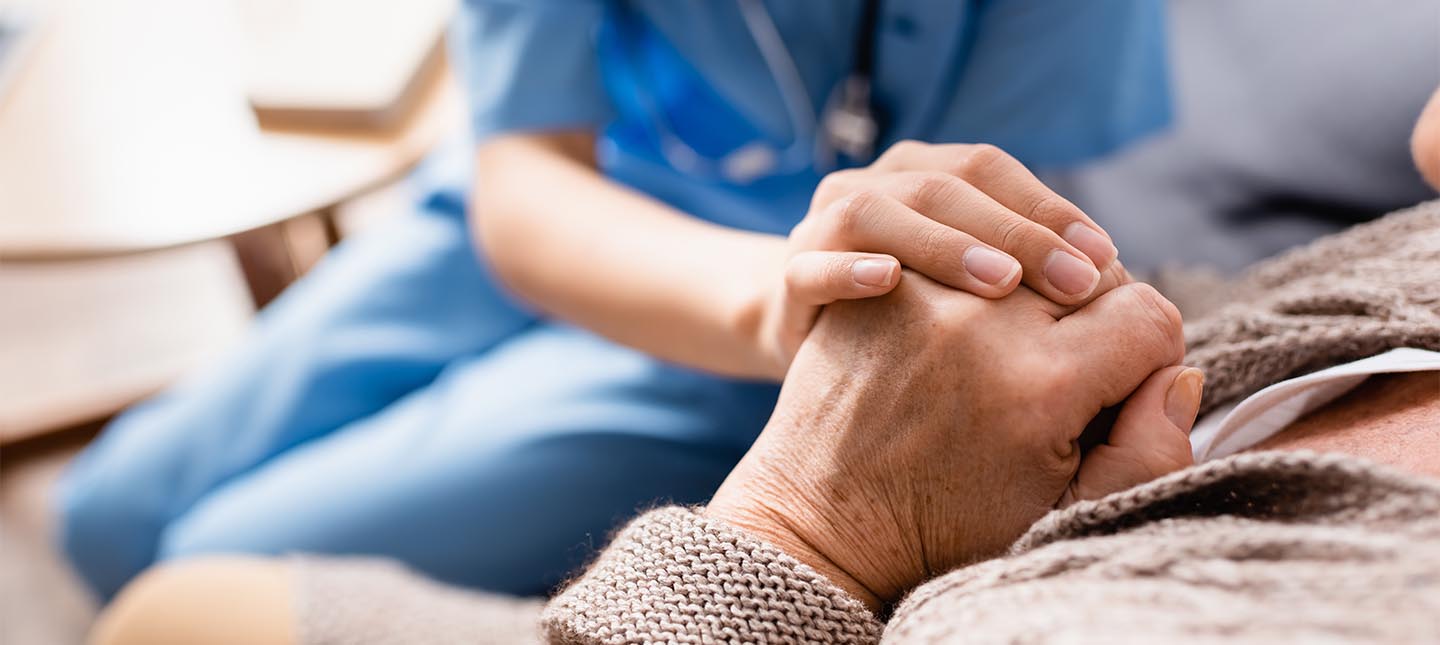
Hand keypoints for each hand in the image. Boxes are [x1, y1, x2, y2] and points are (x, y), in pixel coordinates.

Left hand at [709, 272, 1199, 608]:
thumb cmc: (950, 526)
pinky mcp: (878, 283)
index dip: (1149, 352)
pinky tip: (965, 319)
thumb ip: (1148, 449)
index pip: (1148, 315)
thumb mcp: (1062, 513)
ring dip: (1035, 285)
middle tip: (1061, 367)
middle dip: (1093, 314)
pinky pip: (958, 247)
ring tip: (1014, 340)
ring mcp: (922, 293)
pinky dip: (974, 274)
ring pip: (1024, 251)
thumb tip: (1181, 374)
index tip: (1120, 383)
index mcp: (1041, 385)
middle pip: (1090, 272)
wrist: (825, 520)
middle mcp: (983, 324)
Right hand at [749, 141, 1126, 376]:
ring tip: (1000, 286)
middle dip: (1014, 232)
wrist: (812, 352)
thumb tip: (1113, 272)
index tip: (1105, 260)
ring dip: (942, 245)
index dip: (1048, 209)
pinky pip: (812, 267)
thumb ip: (1024, 269)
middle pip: (942, 186)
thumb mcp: (970, 289)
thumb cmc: (914, 326)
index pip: (989, 169)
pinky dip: (849, 271)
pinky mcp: (792, 279)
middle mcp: (872, 187)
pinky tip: (888, 284)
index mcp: (921, 174)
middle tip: (1076, 284)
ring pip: (876, 213)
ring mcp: (823, 229)